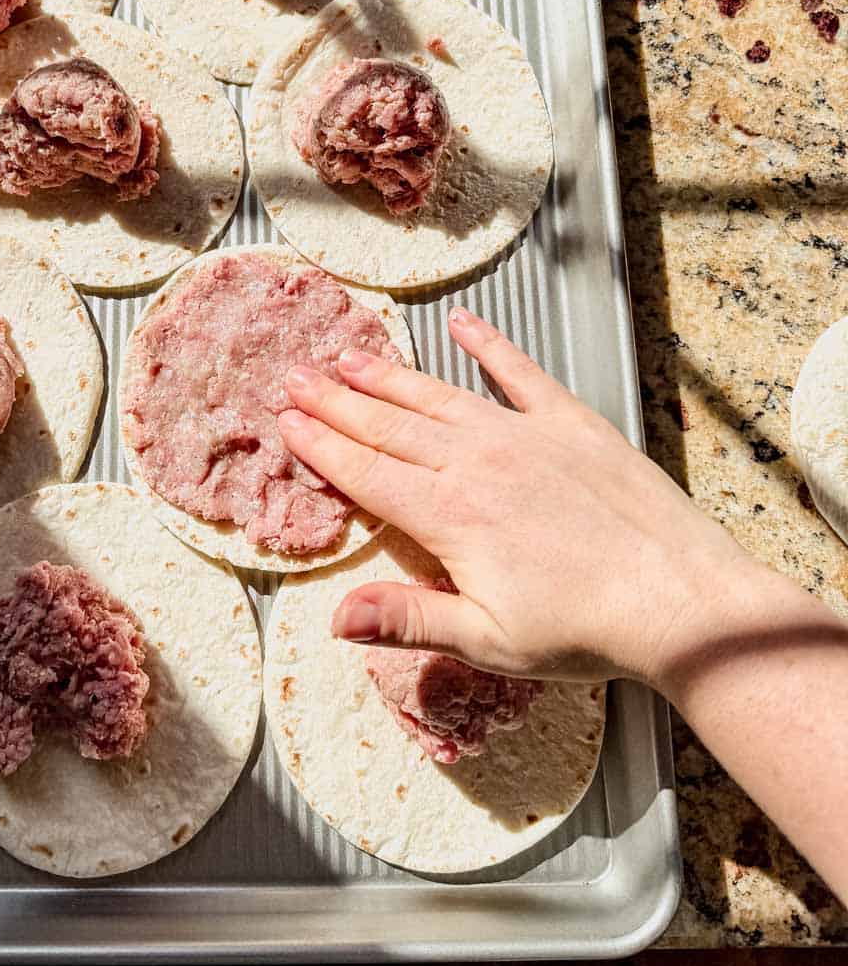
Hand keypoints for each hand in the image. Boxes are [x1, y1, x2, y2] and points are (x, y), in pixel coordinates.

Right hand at [277, 307, 764, 684]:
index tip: (286, 423)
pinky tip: (464, 326)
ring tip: (349, 357)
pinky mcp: (572, 424)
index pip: (366, 474)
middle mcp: (477, 463)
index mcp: (449, 516)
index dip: (321, 447)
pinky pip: (520, 375)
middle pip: (389, 426)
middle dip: (335, 402)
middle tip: (295, 377)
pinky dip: (490, 348)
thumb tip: (336, 619)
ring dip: (388, 376)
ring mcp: (524, 436)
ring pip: (438, 397)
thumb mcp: (486, 640)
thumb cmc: (586, 631)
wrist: (679, 600)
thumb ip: (406, 620)